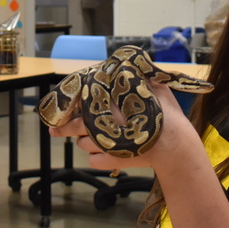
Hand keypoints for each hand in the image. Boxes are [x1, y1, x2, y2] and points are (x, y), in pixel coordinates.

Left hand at [50, 82, 193, 172]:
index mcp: (110, 104)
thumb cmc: (166, 117)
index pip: (81, 103)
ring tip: (97, 138)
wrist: (175, 147)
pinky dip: (97, 157)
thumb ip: (141, 78)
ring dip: (87, 142)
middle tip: (53, 129)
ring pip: (84, 145)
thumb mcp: (157, 90)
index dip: (72, 106)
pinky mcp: (111, 162)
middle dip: (62, 128)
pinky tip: (105, 153)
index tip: (65, 107)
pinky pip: (93, 161)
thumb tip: (133, 66)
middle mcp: (103, 124)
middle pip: (74, 127)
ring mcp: (105, 145)